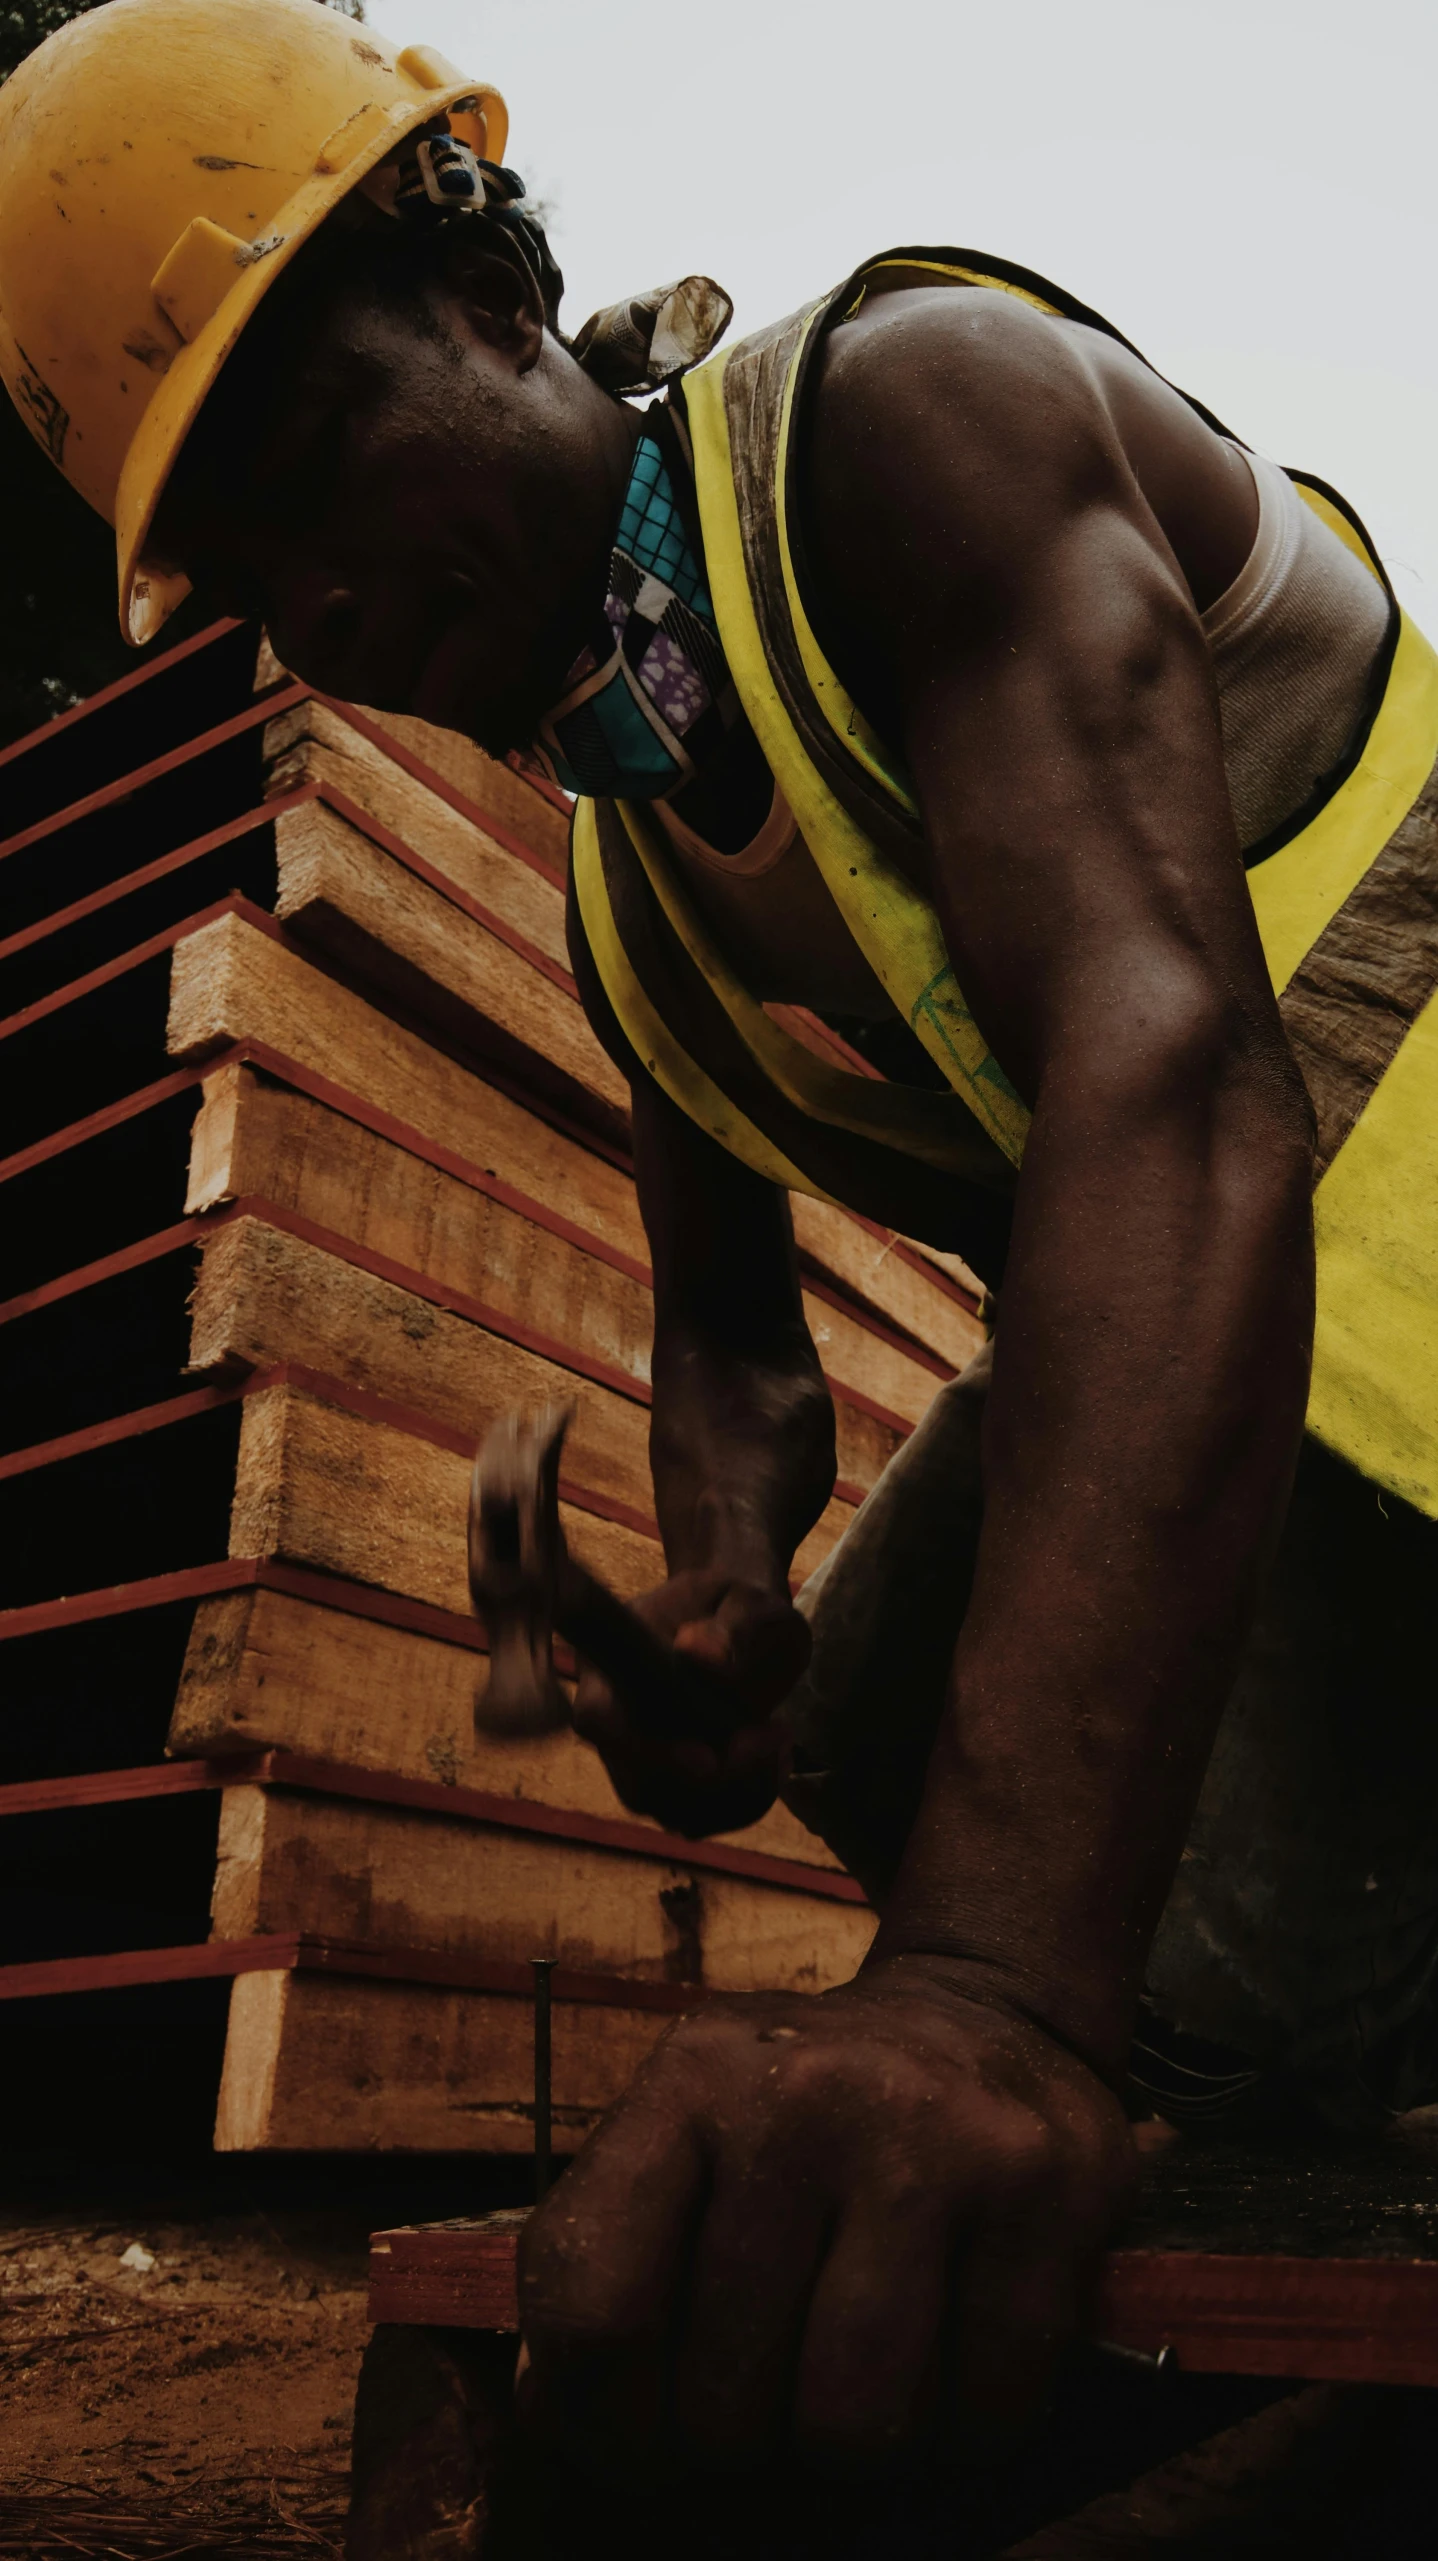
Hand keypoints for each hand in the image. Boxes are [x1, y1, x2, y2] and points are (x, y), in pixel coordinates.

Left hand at [518, 1955, 1136, 2482]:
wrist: (989, 2009)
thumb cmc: (809, 2111)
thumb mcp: (688, 2127)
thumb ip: (608, 2251)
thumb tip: (555, 2415)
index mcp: (691, 2079)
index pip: (594, 2305)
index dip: (602, 2424)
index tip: (635, 2446)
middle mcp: (806, 2095)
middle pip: (726, 2402)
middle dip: (738, 2444)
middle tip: (765, 2402)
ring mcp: (934, 2139)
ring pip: (855, 2428)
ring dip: (848, 2452)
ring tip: (851, 2391)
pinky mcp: (1045, 2191)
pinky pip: (985, 2413)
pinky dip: (963, 2433)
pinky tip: (948, 2366)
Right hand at [571, 1568, 809, 1836]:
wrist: (739, 1623)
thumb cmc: (735, 1603)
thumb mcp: (747, 1600)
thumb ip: (731, 1626)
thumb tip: (700, 1657)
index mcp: (612, 1664)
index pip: (597, 1719)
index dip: (638, 1747)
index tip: (705, 1755)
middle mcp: (616, 1724)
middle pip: (639, 1783)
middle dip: (712, 1778)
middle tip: (770, 1733)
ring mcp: (641, 1763)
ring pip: (673, 1812)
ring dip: (736, 1792)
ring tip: (778, 1737)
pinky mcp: (675, 1787)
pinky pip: (704, 1820)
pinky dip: (748, 1801)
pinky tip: (775, 1757)